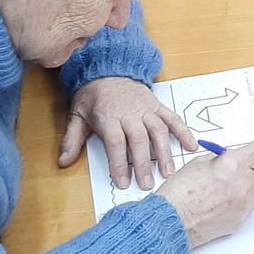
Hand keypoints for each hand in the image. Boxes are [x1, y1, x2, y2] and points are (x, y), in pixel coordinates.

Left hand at [59, 77, 196, 189]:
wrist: (108, 68)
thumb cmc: (92, 96)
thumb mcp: (77, 115)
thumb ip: (71, 140)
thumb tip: (63, 162)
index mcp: (108, 116)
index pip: (115, 143)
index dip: (119, 163)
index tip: (122, 182)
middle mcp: (129, 113)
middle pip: (139, 139)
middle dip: (144, 163)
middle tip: (148, 184)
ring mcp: (145, 108)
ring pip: (157, 130)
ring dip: (165, 151)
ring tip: (169, 172)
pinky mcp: (157, 105)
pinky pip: (172, 118)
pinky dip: (183, 131)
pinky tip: (190, 145)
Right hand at [157, 140, 253, 249]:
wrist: (170, 221)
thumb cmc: (179, 193)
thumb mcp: (198, 163)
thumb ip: (220, 159)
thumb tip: (230, 158)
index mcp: (233, 165)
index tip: (252, 153)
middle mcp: (242, 184)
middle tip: (241, 171)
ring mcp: (243, 204)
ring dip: (247, 188)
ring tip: (224, 190)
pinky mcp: (239, 220)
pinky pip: (246, 207)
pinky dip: (238, 203)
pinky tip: (220, 203)